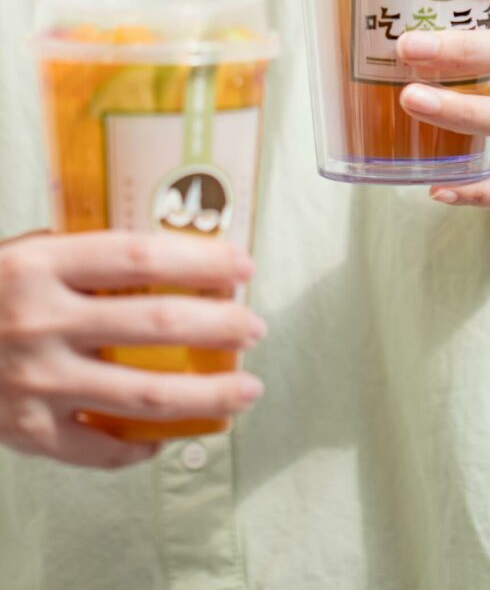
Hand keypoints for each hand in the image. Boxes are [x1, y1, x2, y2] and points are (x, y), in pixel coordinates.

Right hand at [0, 231, 266, 468]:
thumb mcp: (21, 253)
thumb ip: (82, 256)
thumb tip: (167, 257)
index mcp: (39, 266)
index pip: (141, 257)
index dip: (201, 260)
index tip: (241, 265)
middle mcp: (40, 322)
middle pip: (158, 325)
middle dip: (221, 327)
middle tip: (253, 327)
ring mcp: (34, 383)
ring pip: (144, 396)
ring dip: (208, 395)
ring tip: (245, 390)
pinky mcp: (25, 432)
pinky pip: (97, 449)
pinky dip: (138, 448)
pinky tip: (165, 438)